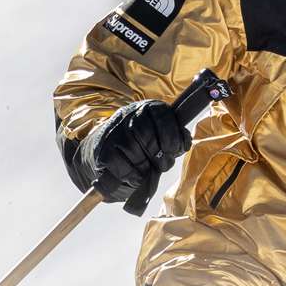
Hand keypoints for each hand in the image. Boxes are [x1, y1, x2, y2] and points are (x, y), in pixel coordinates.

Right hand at [80, 100, 191, 214]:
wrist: (109, 152)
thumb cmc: (143, 147)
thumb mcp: (162, 137)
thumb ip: (176, 139)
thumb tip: (183, 143)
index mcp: (147, 108)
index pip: (163, 118)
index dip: (172, 138)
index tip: (173, 151)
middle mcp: (128, 115)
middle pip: (147, 135)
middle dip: (159, 156)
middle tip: (162, 165)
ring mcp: (113, 132)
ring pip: (133, 150)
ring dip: (145, 167)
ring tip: (149, 171)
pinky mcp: (102, 151)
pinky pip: (121, 165)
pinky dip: (132, 175)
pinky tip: (135, 177)